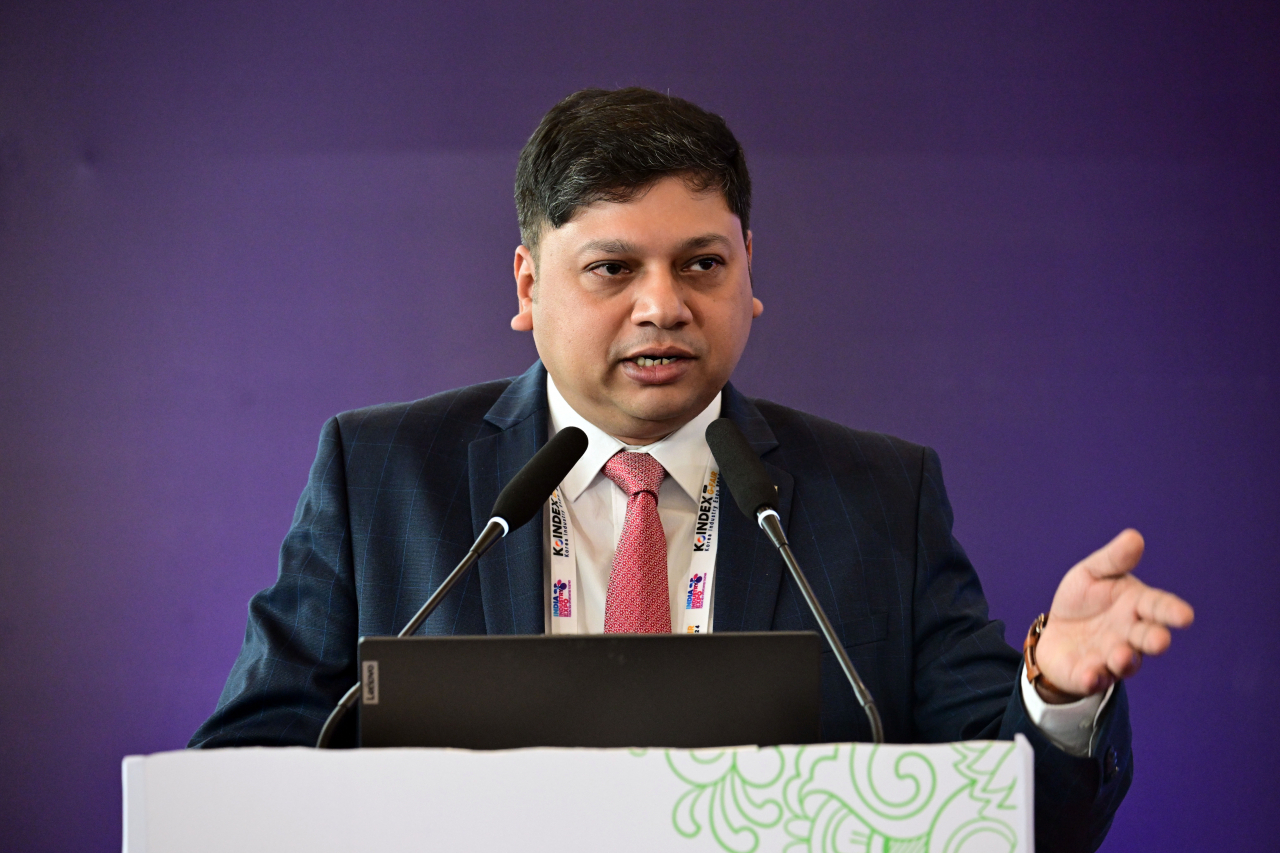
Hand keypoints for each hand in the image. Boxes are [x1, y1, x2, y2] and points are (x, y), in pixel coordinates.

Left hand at [1034, 529, 1193, 701]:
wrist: (1057, 633)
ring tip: (1120, 655)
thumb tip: (1134, 537)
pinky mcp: (1089, 675)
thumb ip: (1113, 560)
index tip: (1186, 616)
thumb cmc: (1083, 600)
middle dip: (1154, 640)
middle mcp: (1130, 635)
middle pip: (1148, 638)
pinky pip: (1093, 678)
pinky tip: (1090, 674)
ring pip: (1125, 662)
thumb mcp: (1091, 574)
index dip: (1172, 612)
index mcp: (1136, 606)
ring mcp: (1112, 657)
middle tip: (1159, 640)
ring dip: (1124, 660)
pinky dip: (1092, 677)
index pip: (1158, 607)